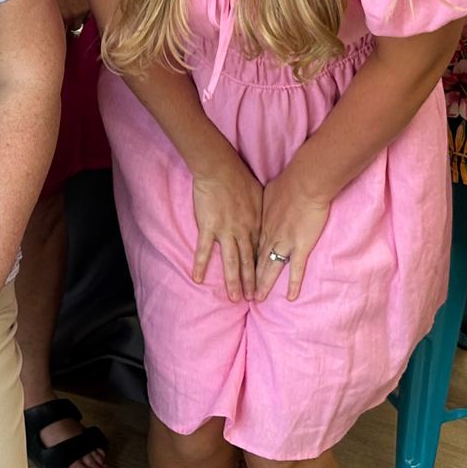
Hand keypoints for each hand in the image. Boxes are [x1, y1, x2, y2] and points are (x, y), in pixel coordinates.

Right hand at [189, 153, 263, 300]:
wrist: (220, 168)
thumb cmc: (240, 177)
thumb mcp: (260, 194)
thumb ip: (263, 210)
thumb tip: (268, 218)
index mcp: (256, 224)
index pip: (260, 252)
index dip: (262, 269)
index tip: (264, 282)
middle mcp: (243, 231)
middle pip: (248, 261)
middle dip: (251, 282)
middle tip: (253, 299)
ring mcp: (225, 231)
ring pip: (230, 261)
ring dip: (233, 280)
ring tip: (235, 298)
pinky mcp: (208, 227)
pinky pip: (204, 249)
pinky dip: (201, 264)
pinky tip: (198, 278)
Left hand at [252, 167, 332, 302]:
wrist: (305, 184)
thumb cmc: (288, 183)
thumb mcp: (268, 192)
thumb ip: (265, 203)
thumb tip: (262, 203)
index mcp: (261, 223)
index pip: (250, 246)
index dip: (244, 259)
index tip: (238, 270)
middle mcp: (269, 236)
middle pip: (256, 260)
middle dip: (248, 277)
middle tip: (241, 292)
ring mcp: (284, 242)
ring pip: (270, 268)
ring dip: (263, 284)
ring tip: (257, 299)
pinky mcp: (300, 246)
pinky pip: (295, 269)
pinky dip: (292, 284)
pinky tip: (290, 297)